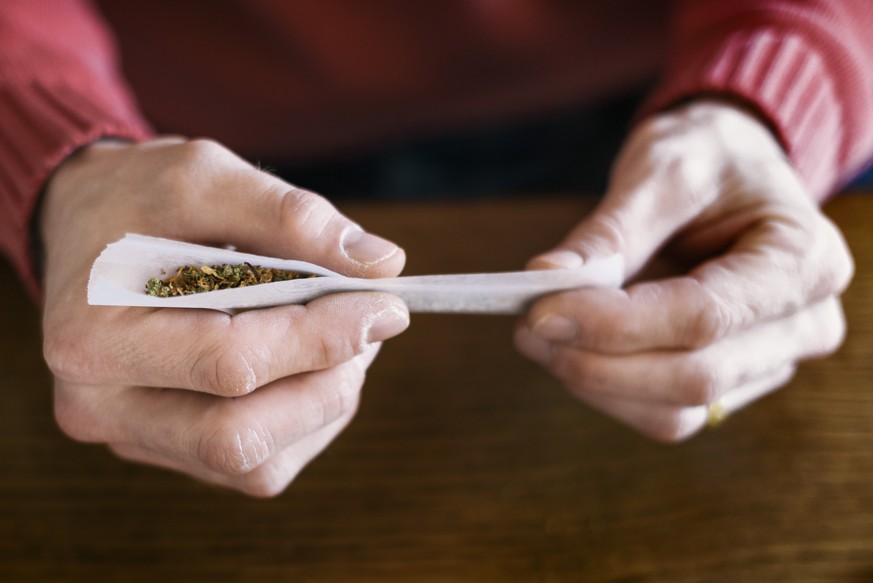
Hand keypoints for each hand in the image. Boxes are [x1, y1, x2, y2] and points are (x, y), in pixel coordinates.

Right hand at [40, 138, 408, 495]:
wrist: (85, 229)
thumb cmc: (138, 200)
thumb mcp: (203, 177)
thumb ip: (290, 215)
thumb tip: (383, 265)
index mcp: (92, 337)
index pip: (229, 365)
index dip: (323, 338)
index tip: (386, 302)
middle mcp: (102, 407)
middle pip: (241, 436)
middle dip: (329, 380)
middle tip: (374, 323)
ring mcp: (135, 439)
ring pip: (258, 462)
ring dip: (325, 399)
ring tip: (344, 333)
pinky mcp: (170, 451)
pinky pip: (258, 464)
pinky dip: (306, 417)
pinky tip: (313, 363)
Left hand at [515, 101, 853, 440]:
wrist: (735, 172)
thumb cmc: (709, 159)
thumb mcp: (664, 168)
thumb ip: (612, 229)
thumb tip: (546, 280)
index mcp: (803, 261)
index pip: (703, 317)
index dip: (615, 324)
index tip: (541, 309)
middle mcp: (802, 325)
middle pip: (692, 378)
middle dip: (597, 361)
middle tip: (529, 327)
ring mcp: (769, 364)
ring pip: (675, 412)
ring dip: (595, 383)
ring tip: (541, 336)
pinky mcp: (731, 383)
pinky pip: (664, 413)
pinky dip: (608, 389)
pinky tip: (573, 350)